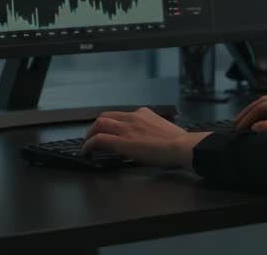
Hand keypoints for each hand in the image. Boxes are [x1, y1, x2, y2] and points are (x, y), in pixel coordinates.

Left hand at [82, 107, 209, 168]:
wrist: (181, 146)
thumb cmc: (178, 142)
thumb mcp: (163, 129)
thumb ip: (151, 130)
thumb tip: (148, 140)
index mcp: (143, 113)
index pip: (121, 115)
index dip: (112, 124)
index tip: (110, 132)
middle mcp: (132, 117)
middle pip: (105, 116)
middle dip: (96, 126)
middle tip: (92, 137)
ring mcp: (126, 128)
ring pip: (99, 124)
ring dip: (89, 134)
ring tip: (86, 145)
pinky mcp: (122, 142)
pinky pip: (99, 140)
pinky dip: (88, 145)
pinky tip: (85, 153)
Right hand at [233, 94, 266, 132]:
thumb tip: (256, 126)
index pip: (262, 105)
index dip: (247, 116)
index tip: (238, 128)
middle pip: (265, 102)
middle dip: (248, 112)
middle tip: (235, 125)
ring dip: (256, 115)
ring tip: (246, 125)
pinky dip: (266, 118)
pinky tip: (264, 127)